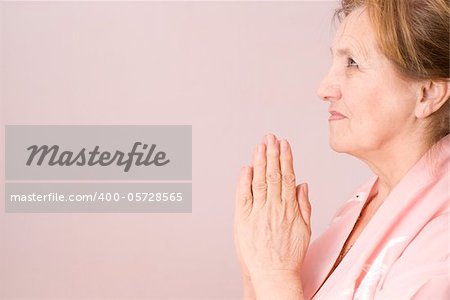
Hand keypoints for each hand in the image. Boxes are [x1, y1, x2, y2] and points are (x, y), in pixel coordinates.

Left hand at [234, 133, 311, 280]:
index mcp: (289, 208)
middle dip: (272, 153)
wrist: (274, 274)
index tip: (284, 144)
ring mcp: (258, 212)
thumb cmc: (289, 254)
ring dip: (260, 161)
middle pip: (273, 174)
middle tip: (271, 137)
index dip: (286, 158)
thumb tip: (302, 185)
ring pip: (259, 181)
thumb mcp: (304, 229)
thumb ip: (303, 205)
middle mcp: (274, 207)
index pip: (287, 176)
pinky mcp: (243, 219)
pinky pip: (244, 196)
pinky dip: (244, 181)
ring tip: (261, 145)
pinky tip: (247, 168)